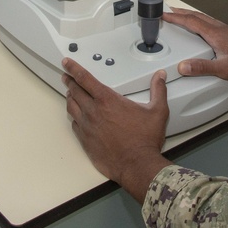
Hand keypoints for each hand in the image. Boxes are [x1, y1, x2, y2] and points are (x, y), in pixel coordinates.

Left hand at [62, 58, 171, 201]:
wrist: (136, 165)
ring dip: (70, 97)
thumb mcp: (157, 111)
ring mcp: (87, 126)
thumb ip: (158, 91)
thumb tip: (160, 77)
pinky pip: (75, 124)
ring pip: (72, 107)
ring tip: (70, 93)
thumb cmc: (145, 140)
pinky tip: (77, 116)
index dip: (74, 68)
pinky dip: (74, 117)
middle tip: (67, 76)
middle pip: (75, 91)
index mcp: (108, 100)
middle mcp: (94, 111)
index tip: (67, 63)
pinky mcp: (85, 140)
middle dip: (70, 81)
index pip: (85, 79)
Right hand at [165, 8, 227, 83]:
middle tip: (169, 11)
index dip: (176, 18)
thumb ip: (203, 67)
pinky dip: (202, 22)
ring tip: (182, 17)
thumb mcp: (225, 69)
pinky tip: (204, 29)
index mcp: (216, 35)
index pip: (191, 22)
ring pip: (205, 19)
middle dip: (181, 13)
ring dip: (191, 16)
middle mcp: (222, 29)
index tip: (164, 14)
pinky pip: (213, 23)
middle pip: (197, 16)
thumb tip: (183, 66)